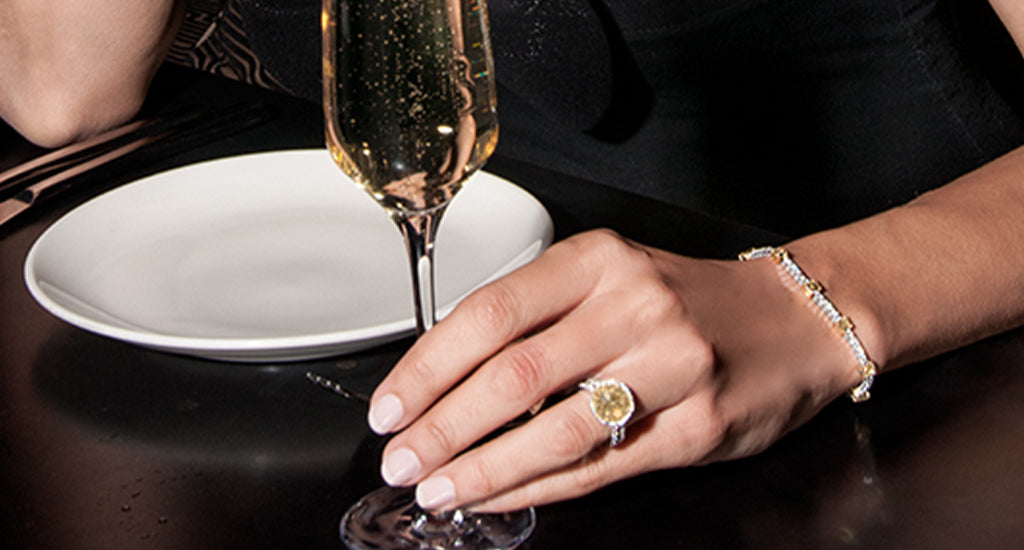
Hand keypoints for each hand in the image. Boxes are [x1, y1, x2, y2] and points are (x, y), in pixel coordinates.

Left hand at [366, 229, 862, 511]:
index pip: (488, 312)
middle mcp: (634, 306)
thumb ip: (539, 316)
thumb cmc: (688, 301)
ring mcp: (671, 368)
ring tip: (437, 489)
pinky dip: (536, 488)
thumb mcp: (612, 278)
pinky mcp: (697, 427)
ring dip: (483, 468)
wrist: (796, 318)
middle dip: (441, 426)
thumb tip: (446, 377)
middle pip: (511, 374)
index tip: (390, 406)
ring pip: (553, 428)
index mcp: (599, 261)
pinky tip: (497, 498)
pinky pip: (599, 466)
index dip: (427, 367)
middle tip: (401, 460)